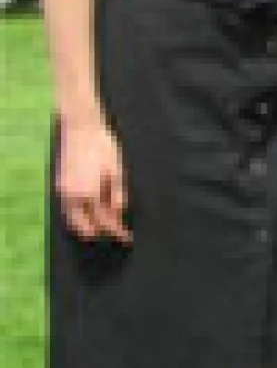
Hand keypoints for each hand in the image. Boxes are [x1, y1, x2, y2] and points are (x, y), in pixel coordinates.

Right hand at [54, 120, 131, 243]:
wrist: (80, 129)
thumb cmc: (103, 147)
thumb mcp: (117, 171)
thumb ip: (117, 196)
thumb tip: (119, 216)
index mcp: (88, 195)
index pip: (102, 222)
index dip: (116, 231)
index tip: (127, 238)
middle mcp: (71, 199)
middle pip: (83, 228)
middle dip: (99, 234)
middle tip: (116, 235)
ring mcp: (61, 194)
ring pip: (72, 222)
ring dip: (87, 228)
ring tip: (105, 228)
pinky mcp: (58, 188)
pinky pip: (66, 212)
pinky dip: (78, 218)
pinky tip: (90, 215)